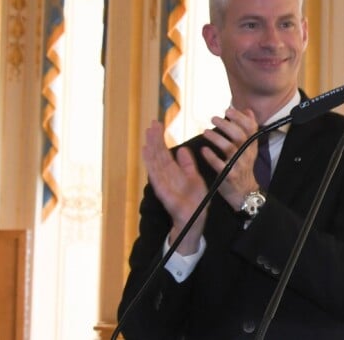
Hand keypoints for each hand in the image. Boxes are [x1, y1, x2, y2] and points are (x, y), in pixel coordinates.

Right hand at [143, 120, 207, 254]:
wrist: (196, 219)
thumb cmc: (195, 200)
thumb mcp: (194, 178)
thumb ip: (187, 164)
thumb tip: (182, 149)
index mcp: (174, 172)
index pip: (164, 152)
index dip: (160, 139)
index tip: (157, 125)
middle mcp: (167, 176)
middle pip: (158, 155)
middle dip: (155, 139)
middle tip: (151, 124)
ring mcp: (164, 184)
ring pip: (155, 163)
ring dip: (151, 149)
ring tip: (147, 136)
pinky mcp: (165, 193)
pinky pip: (157, 178)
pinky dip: (151, 166)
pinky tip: (147, 155)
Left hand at [201, 107, 259, 211]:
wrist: (245, 192)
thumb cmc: (243, 166)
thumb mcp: (249, 148)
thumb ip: (248, 129)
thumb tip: (247, 110)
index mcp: (251, 145)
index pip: (251, 127)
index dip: (240, 117)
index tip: (228, 110)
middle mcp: (247, 154)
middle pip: (239, 135)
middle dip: (226, 125)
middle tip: (213, 118)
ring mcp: (239, 165)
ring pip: (229, 148)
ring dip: (216, 138)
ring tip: (205, 132)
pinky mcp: (229, 176)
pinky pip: (219, 164)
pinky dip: (211, 156)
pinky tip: (203, 150)